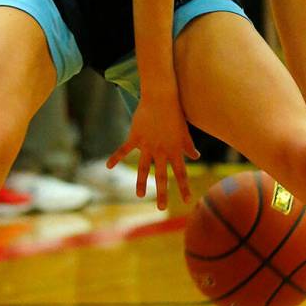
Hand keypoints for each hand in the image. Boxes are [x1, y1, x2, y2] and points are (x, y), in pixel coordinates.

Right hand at [106, 93, 199, 209]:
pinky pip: (124, 150)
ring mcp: (147, 145)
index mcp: (175, 150)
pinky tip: (108, 167)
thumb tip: (196, 156)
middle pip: (161, 176)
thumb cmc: (175, 113)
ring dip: (141, 182)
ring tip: (140, 195)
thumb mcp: (185, 132)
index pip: (181, 173)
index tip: (187, 200)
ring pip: (143, 168)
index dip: (184, 187)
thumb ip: (189, 146)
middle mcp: (161, 150)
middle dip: (162, 193)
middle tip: (161, 208)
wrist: (161, 96)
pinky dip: (115, 158)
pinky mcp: (135, 137)